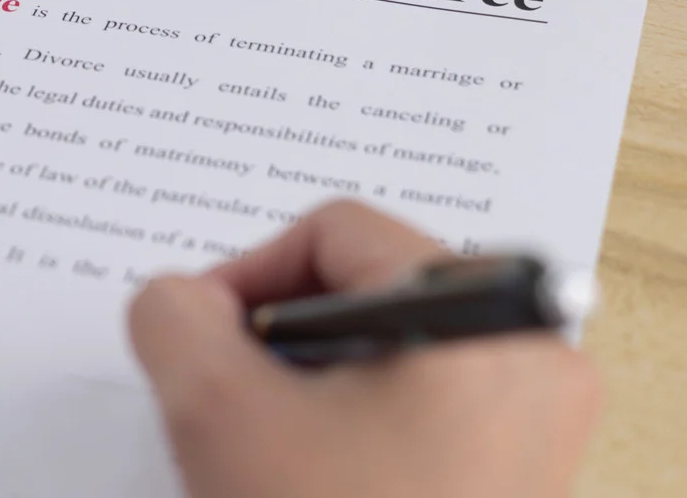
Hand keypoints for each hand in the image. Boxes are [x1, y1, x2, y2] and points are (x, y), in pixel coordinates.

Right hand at [128, 200, 600, 497]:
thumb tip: (180, 299)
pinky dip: (351, 421)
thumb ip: (173, 317)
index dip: (246, 273)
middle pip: (366, 289)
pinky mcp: (519, 469)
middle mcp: (532, 357)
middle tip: (234, 402)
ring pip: (386, 349)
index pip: (337, 233)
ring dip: (308, 383)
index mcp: (483, 318)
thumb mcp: (217, 415)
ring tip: (274, 451)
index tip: (200, 337)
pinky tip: (315, 476)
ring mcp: (533, 420)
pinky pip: (419, 402)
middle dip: (277, 340)